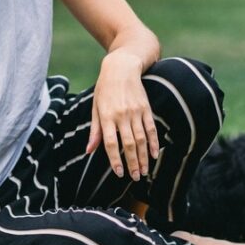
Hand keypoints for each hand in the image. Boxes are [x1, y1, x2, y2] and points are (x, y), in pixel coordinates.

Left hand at [86, 50, 158, 180]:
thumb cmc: (104, 89)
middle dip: (132, 163)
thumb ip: (95, 130)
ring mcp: (135, 111)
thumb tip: (89, 151)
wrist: (122, 67)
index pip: (110, 143)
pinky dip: (154, 142)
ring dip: (143, 157)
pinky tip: (155, 154)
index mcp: (106, 116)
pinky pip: (151, 128)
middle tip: (135, 177)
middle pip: (128, 144)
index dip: (115, 159)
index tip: (119, 173)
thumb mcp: (95, 107)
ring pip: (141, 139)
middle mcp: (121, 115)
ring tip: (144, 171)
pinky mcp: (146, 108)